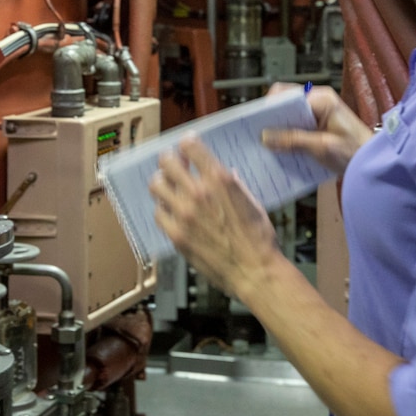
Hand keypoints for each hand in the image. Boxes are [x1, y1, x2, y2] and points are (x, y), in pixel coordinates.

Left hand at [150, 138, 281, 299]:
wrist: (255, 271)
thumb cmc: (259, 240)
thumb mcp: (251, 202)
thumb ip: (233, 185)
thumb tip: (224, 175)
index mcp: (220, 180)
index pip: (190, 146)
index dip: (186, 144)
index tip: (186, 146)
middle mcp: (199, 193)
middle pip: (166, 162)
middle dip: (169, 160)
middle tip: (173, 164)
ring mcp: (184, 214)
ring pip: (156, 186)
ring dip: (162, 183)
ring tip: (167, 187)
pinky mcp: (177, 235)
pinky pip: (158, 214)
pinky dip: (163, 210)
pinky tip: (170, 212)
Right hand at [261, 84, 371, 175]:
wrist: (373, 164)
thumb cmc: (354, 152)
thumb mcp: (321, 147)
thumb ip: (293, 140)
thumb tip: (265, 136)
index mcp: (320, 99)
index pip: (286, 95)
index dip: (270, 108)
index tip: (258, 124)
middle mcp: (318, 101)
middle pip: (285, 105)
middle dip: (272, 120)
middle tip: (259, 136)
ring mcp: (318, 112)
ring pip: (289, 116)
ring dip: (280, 130)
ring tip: (269, 146)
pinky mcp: (318, 124)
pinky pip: (297, 126)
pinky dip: (289, 136)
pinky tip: (284, 149)